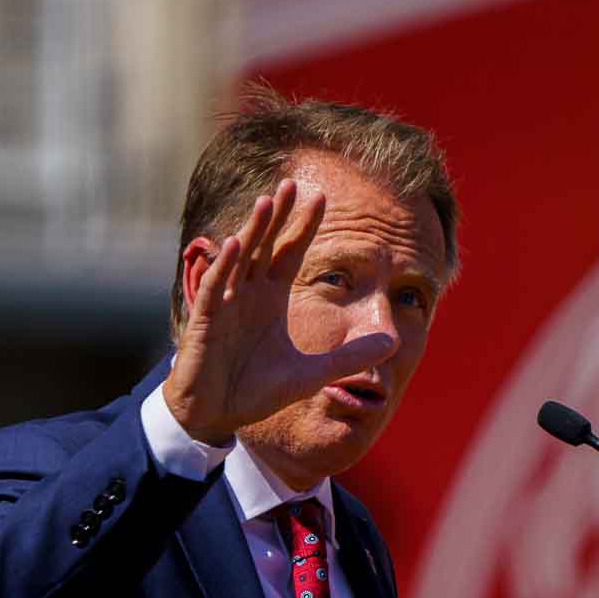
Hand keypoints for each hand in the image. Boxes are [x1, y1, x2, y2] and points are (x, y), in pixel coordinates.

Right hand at [162, 179, 394, 444]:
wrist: (219, 415)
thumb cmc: (258, 391)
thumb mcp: (314, 374)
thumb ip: (351, 356)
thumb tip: (394, 341)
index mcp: (271, 298)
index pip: (290, 252)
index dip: (304, 226)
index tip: (322, 197)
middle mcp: (247, 293)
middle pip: (265, 245)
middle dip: (278, 216)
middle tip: (291, 183)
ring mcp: (224, 304)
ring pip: (239, 258)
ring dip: (253, 231)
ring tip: (267, 202)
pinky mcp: (204, 322)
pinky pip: (213, 289)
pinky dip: (223, 268)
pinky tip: (234, 245)